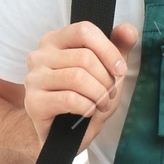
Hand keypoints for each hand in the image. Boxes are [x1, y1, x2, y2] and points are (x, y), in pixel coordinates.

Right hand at [21, 22, 136, 147]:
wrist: (64, 133)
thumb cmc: (83, 97)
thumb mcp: (105, 70)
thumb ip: (118, 47)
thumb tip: (129, 30)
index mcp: (55, 40)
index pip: (84, 31)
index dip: (108, 50)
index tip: (120, 70)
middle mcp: (40, 55)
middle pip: (84, 57)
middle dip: (106, 79)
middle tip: (110, 94)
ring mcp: (34, 78)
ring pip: (78, 78)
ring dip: (99, 95)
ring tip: (102, 104)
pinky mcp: (33, 102)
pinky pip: (70, 99)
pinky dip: (87, 107)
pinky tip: (89, 112)